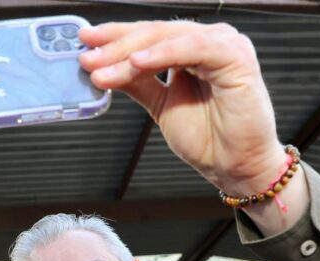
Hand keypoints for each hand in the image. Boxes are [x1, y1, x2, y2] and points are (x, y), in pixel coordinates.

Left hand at [78, 22, 298, 202]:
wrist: (235, 166)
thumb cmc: (208, 138)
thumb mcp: (161, 105)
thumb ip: (138, 83)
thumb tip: (102, 69)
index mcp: (191, 49)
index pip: (147, 36)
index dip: (114, 38)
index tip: (83, 43)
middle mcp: (208, 41)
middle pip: (153, 35)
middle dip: (115, 46)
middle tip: (86, 58)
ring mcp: (224, 45)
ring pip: (167, 39)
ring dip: (130, 53)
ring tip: (101, 67)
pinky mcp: (236, 57)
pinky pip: (192, 48)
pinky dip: (163, 54)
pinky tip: (136, 64)